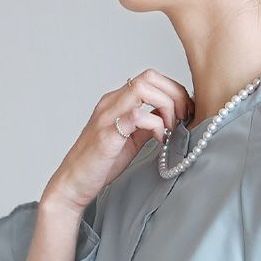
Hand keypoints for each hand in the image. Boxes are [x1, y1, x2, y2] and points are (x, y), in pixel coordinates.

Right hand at [42, 68, 194, 213]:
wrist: (74, 183)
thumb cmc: (101, 164)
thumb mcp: (131, 141)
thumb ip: (148, 127)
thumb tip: (168, 120)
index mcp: (118, 101)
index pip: (151, 78)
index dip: (174, 91)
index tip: (186, 113)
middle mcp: (112, 102)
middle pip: (150, 76)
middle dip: (175, 94)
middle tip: (183, 119)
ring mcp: (108, 116)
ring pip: (143, 88)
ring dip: (166, 106)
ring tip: (170, 129)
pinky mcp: (108, 134)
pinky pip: (136, 116)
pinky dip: (156, 126)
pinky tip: (160, 141)